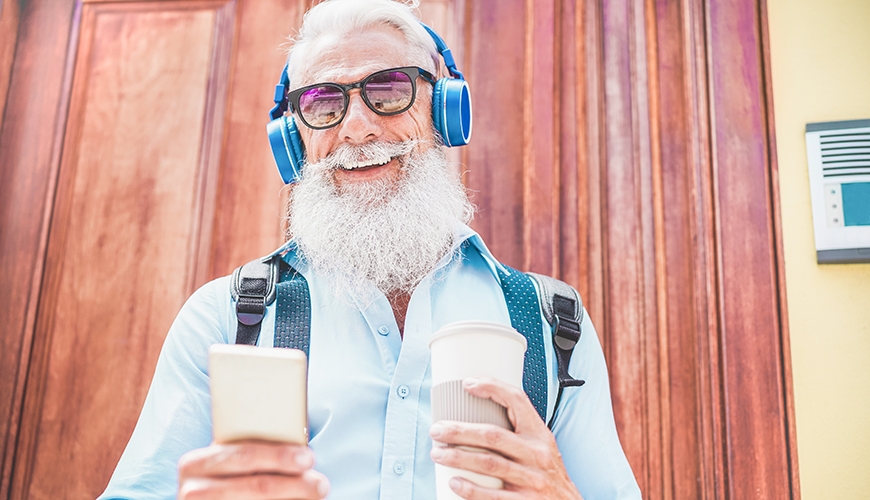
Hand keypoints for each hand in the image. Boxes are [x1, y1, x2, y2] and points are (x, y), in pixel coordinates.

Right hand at [177, 441, 328, 498]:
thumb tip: (299, 441)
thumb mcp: (229, 460)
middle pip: (256, 486)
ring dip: (292, 498)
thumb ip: (252, 448)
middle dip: (294, 484)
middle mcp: (193, 489)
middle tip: (321, 484)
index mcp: (196, 463)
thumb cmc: (227, 476)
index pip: (244, 456)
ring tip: (316, 493)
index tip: (309, 458)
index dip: (279, 456)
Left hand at [429, 378, 582, 499]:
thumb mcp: (542, 447)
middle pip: (493, 435)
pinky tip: (454, 482)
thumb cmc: (549, 475)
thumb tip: (477, 416)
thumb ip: (517, 433)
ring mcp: (532, 480)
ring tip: (437, 454)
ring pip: (489, 463)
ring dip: (458, 457)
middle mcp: (537, 454)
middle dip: (460, 431)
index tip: (467, 384)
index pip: (517, 401)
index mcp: (539, 435)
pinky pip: (493, 496)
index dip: (492, 388)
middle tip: (437, 430)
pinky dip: (471, 489)